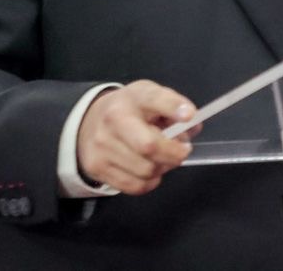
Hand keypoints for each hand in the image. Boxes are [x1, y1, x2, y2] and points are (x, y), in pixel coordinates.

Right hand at [76, 81, 198, 194]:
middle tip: (183, 151)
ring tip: (162, 159)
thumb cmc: (131, 109)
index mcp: (133, 97)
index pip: (154, 99)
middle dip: (174, 153)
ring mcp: (102, 146)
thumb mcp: (151, 97)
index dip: (173, 107)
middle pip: (149, 146)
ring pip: (145, 170)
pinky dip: (149, 182)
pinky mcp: (97, 167)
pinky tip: (150, 171)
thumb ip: (174, 107)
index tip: (189, 116)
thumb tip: (192, 124)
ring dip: (162, 168)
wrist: (90, 121)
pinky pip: (134, 186)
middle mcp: (113, 120)